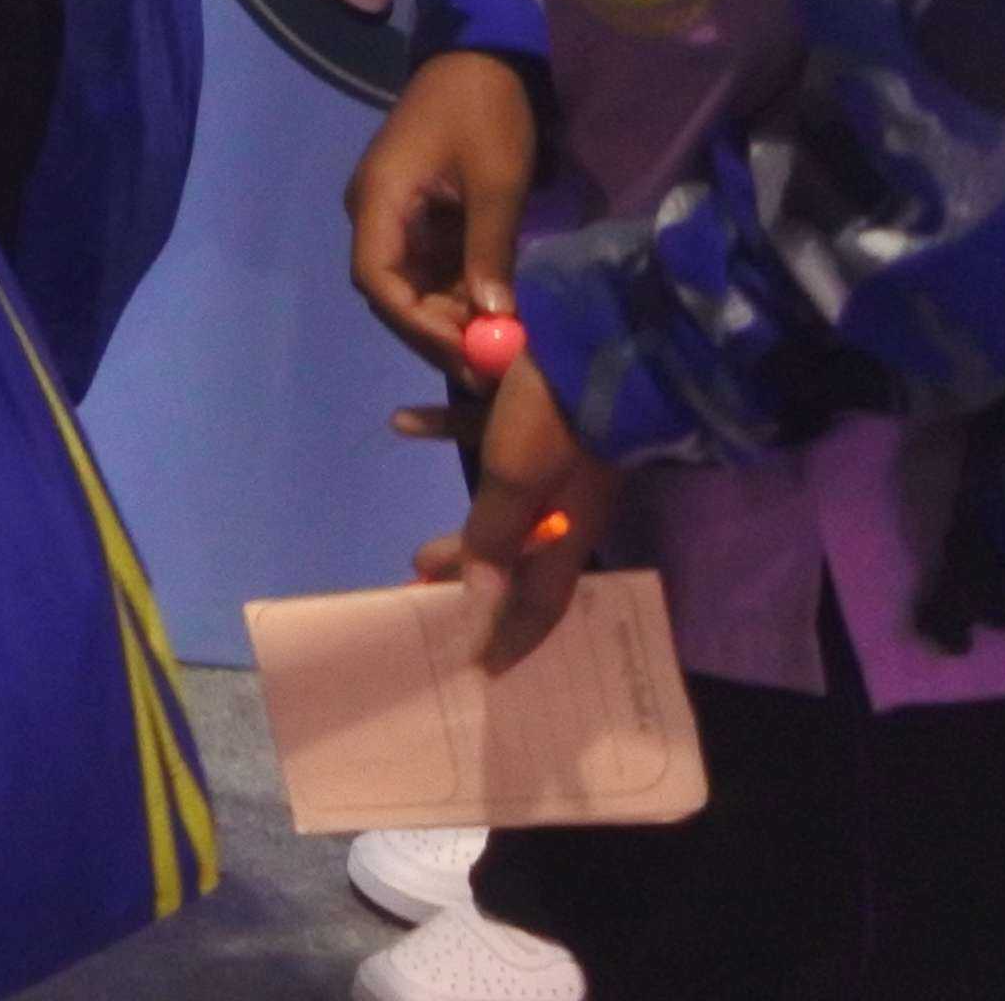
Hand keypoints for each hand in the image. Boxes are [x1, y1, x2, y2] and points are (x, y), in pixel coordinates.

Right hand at [346, 49, 538, 386]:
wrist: (481, 58)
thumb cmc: (485, 113)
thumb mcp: (495, 183)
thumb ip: (488, 251)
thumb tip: (493, 318)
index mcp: (378, 199)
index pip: (377, 279)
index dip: (416, 323)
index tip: (466, 353)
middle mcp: (373, 211)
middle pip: (390, 290)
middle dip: (435, 329)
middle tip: (487, 365)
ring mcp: (393, 213)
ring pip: (410, 282)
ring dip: (450, 314)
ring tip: (498, 343)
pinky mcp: (416, 213)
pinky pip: (427, 265)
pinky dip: (457, 291)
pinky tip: (492, 310)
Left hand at [413, 358, 619, 672]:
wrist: (603, 333)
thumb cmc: (560, 416)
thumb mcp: (517, 480)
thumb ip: (494, 538)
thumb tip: (480, 603)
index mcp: (566, 531)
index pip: (540, 605)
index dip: (512, 639)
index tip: (482, 670)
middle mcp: (564, 503)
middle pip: (513, 558)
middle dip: (472, 581)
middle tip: (426, 592)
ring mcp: (555, 456)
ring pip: (498, 502)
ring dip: (459, 526)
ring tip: (413, 548)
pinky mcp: (540, 410)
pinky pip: (486, 430)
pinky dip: (446, 431)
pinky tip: (400, 421)